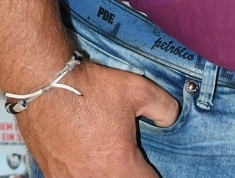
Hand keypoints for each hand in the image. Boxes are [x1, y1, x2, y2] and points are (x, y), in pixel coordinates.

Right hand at [16, 59, 178, 177]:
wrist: (46, 84)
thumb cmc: (92, 88)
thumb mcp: (139, 89)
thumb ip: (164, 108)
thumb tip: (170, 121)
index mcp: (119, 164)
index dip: (153, 175)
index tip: (152, 168)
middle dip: (131, 174)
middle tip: (133, 161)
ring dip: (108, 174)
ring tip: (109, 158)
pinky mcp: (52, 175)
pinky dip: (86, 173)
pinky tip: (89, 158)